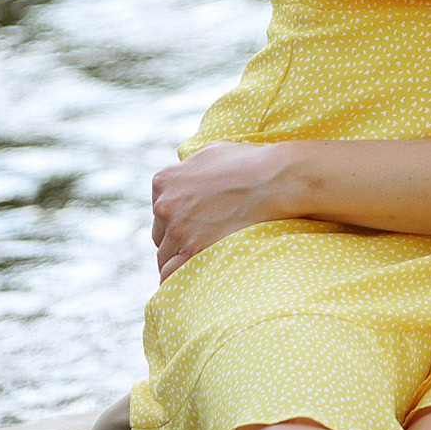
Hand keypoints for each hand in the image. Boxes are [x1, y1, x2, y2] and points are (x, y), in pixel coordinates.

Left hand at [151, 141, 295, 279]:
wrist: (271, 180)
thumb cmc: (247, 163)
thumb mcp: (209, 151)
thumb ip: (189, 166)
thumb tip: (186, 171)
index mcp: (164, 181)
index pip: (160, 210)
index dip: (177, 218)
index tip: (194, 222)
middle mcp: (164, 205)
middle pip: (160, 234)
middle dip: (177, 238)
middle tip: (202, 240)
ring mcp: (177, 230)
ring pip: (165, 255)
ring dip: (180, 258)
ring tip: (201, 260)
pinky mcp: (191, 250)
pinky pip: (170, 274)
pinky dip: (177, 277)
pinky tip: (190, 277)